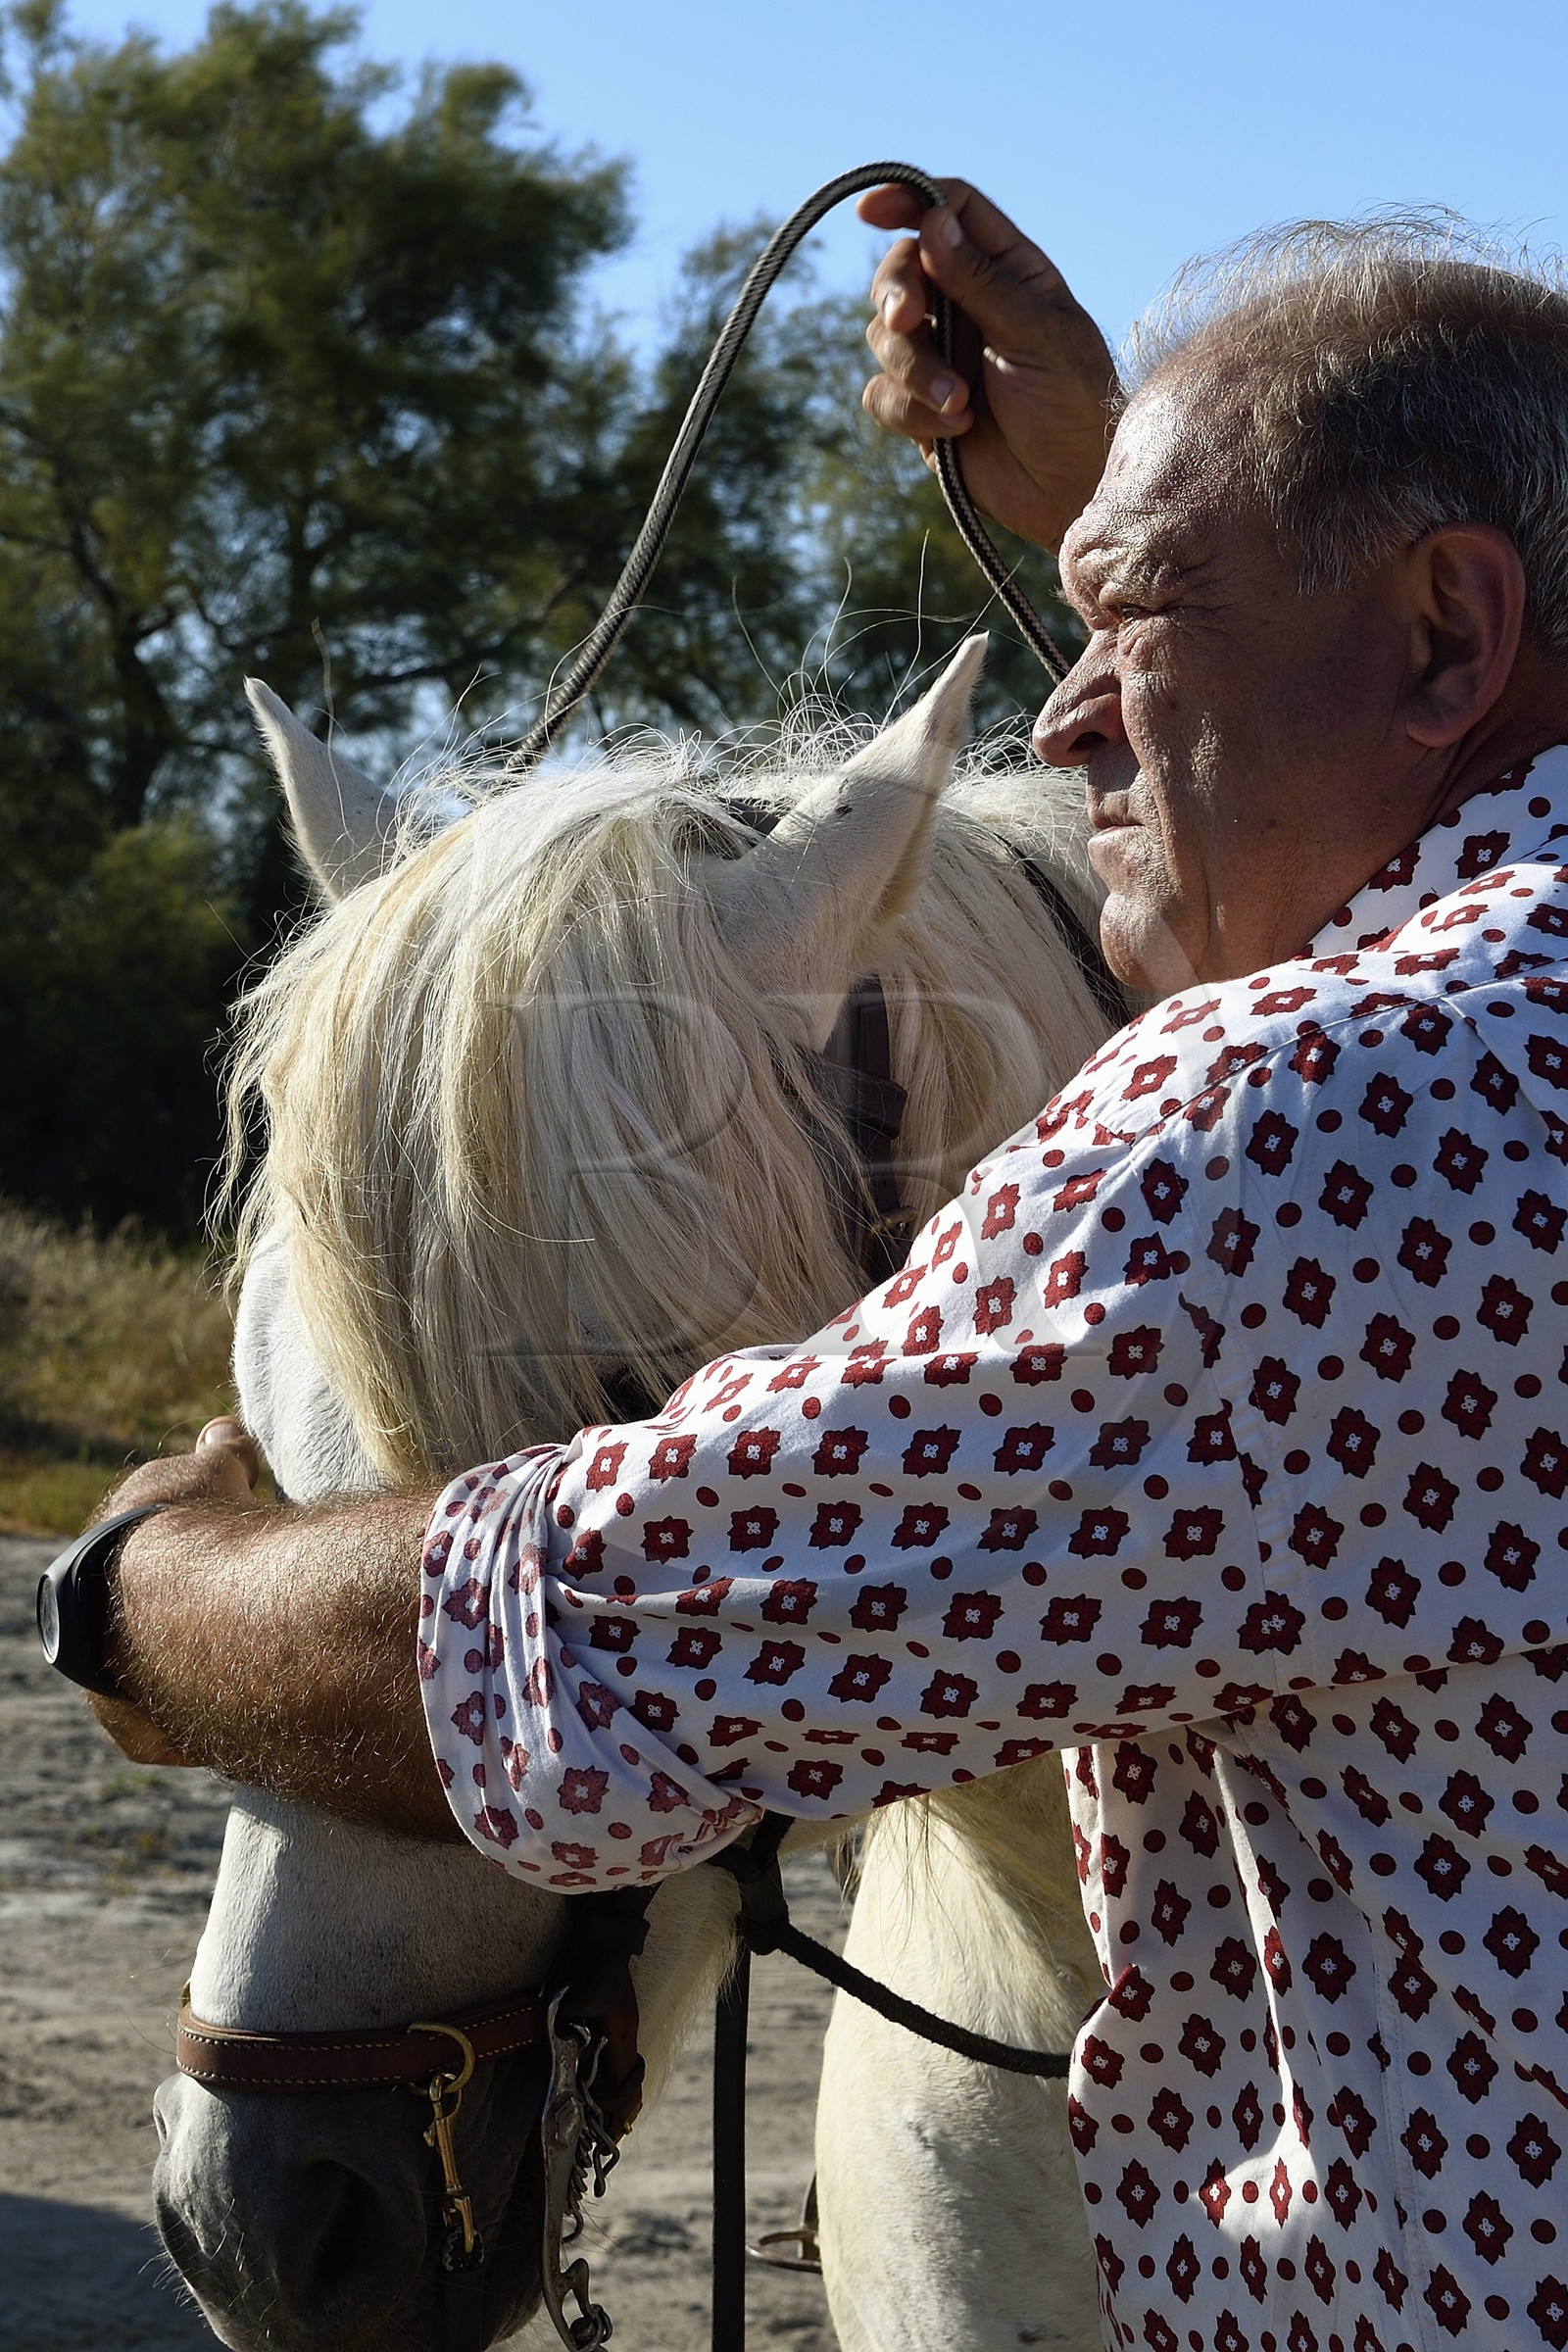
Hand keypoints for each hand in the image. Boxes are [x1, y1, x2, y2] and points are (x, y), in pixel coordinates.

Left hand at [87, 1419, 264, 1766]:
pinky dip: (216, 1720)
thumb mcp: (215, 1472)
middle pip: (140, 1631)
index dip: (184, 1558)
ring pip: (159, 1686)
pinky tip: (254, 1707)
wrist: (194, 1604)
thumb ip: (219, 1453)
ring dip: (199, 1675)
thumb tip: (224, 1430)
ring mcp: (113, 1691)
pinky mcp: (146, 1737)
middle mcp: (86, 1636)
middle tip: (240, 1616)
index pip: (133, 1566)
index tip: (226, 1559)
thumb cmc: (203, 1526)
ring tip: (256, 1662)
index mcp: (87, 1566)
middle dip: (185, 1623)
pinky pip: (184, 1733)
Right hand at [859, 181, 1116, 552]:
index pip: (949, 212)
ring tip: (960, 405)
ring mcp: (939, 356)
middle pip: (901, 269)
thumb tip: (933, 222)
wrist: (1069, 493)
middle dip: (896, 294)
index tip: (870, 211)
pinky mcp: (918, 409)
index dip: (908, 199)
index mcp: (1006, 269)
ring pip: (882, 336)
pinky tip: (955, 431)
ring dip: (914, 369)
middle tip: (907, 320)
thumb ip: (982, 281)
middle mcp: (966, 305)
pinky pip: (880, 394)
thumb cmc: (1075, 406)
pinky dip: (909, 412)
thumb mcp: (1038, 334)